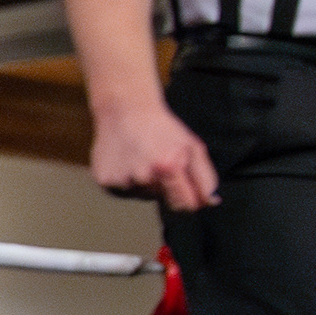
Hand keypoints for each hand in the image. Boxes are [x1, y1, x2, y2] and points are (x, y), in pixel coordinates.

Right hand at [90, 101, 217, 210]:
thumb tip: (211, 201)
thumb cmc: (163, 129)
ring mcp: (121, 180)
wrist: (125, 110)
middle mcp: (143, 176)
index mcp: (168, 168)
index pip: (186, 204)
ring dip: (146, 183)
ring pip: (143, 195)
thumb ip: (205, 177)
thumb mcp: (192, 146)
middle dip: (167, 187)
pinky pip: (123, 191)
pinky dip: (127, 181)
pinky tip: (127, 161)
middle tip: (159, 162)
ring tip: (142, 159)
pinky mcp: (104, 180)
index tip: (185, 185)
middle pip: (164, 200)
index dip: (189, 198)